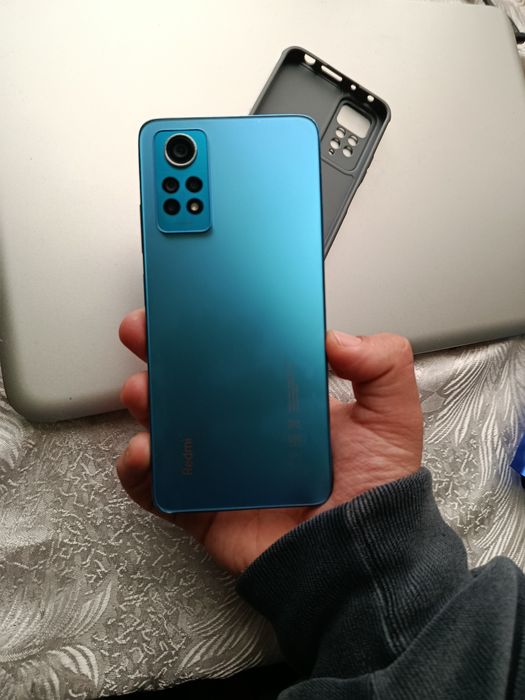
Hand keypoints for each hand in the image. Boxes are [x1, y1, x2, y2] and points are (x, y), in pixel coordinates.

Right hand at [117, 310, 422, 573]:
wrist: (360, 561)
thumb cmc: (376, 491)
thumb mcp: (392, 418)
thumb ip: (382, 366)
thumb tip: (335, 338)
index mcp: (279, 404)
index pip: (236, 358)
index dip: (209, 332)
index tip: (189, 307)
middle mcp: (243, 431)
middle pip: (190, 386)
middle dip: (160, 355)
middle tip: (144, 333)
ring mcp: (218, 469)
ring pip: (166, 429)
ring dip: (145, 405)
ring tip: (142, 392)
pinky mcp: (201, 508)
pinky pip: (158, 488)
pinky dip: (138, 470)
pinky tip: (142, 452)